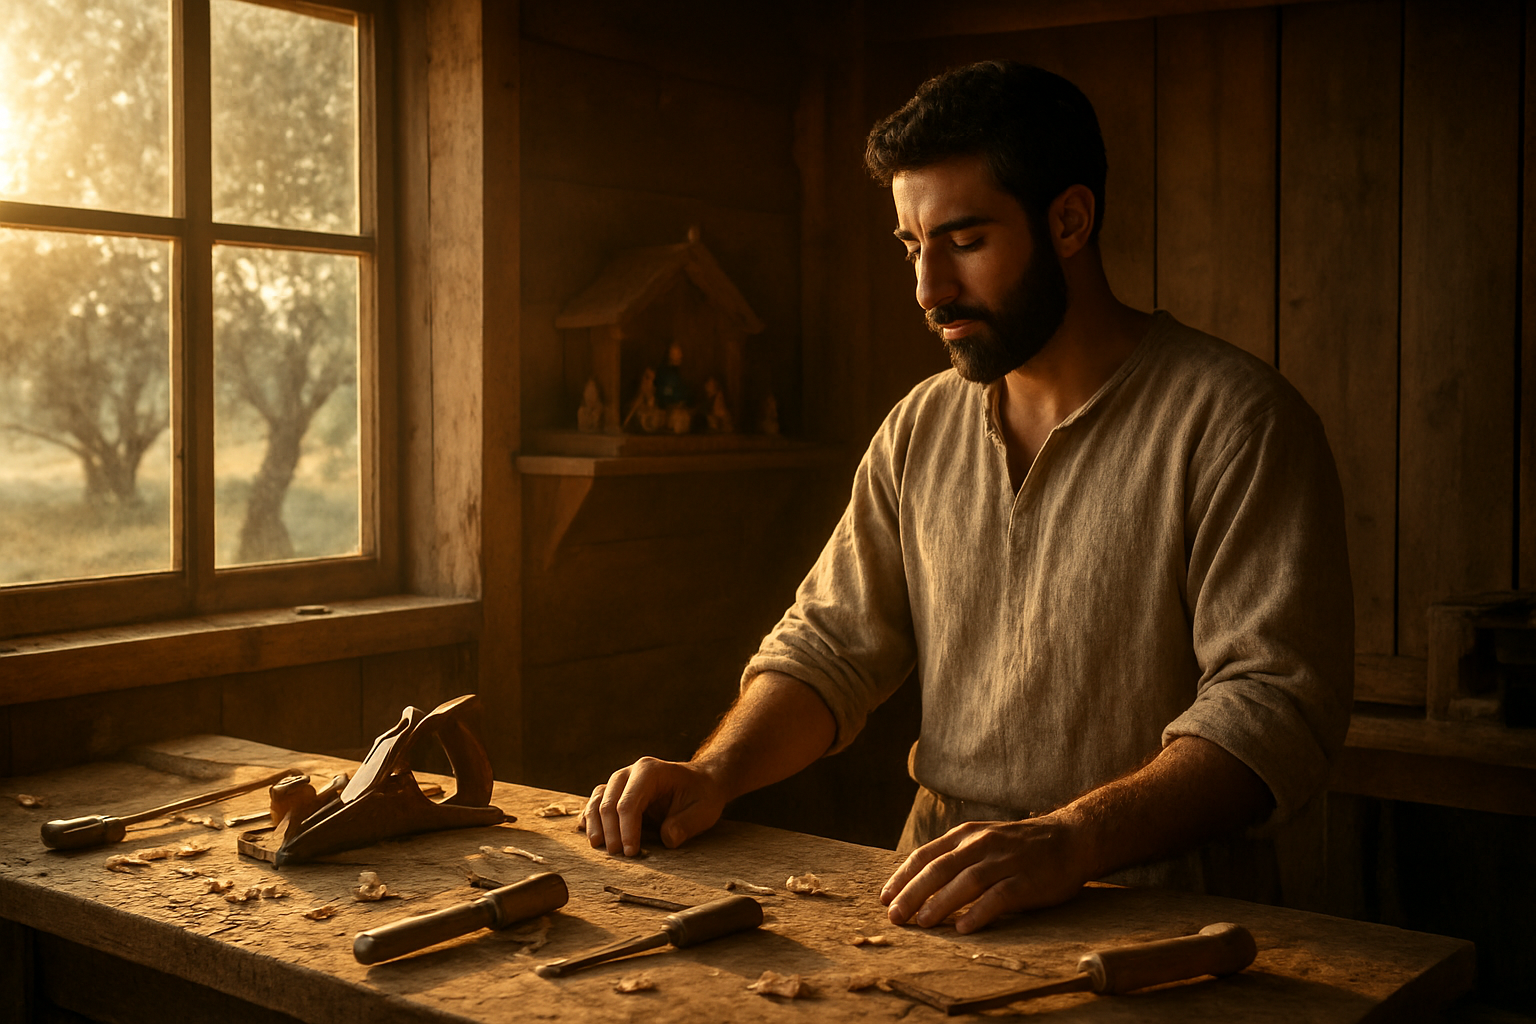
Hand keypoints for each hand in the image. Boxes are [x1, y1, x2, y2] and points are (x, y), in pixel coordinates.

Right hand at [582, 756, 727, 856]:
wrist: (701, 783)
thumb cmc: (701, 796)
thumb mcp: (704, 810)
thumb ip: (686, 824)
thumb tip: (667, 839)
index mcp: (650, 771)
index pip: (629, 803)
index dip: (627, 829)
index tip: (630, 853)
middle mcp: (630, 772)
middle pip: (609, 802)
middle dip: (610, 830)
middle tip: (616, 855)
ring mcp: (620, 781)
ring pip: (598, 800)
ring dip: (595, 824)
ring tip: (597, 846)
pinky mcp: (616, 792)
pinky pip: (596, 802)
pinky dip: (590, 817)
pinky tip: (586, 830)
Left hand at [880, 816, 1089, 932]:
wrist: (1070, 838)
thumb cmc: (1019, 845)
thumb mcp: (982, 839)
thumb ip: (955, 857)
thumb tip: (918, 885)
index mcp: (966, 834)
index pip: (926, 855)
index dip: (903, 877)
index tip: (885, 898)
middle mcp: (982, 844)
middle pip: (940, 869)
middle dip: (913, 893)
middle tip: (895, 916)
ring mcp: (1005, 861)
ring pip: (966, 881)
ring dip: (940, 903)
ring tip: (922, 923)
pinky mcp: (1027, 880)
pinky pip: (999, 897)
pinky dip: (980, 912)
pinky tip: (964, 928)